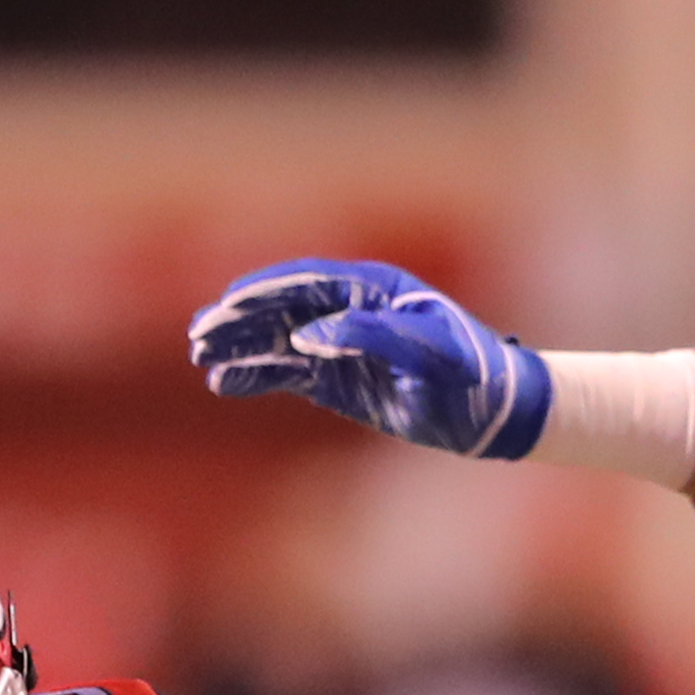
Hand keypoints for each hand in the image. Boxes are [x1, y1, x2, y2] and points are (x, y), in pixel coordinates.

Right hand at [188, 259, 550, 458]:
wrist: (496, 411)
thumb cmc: (473, 377)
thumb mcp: (433, 356)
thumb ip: (375, 338)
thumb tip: (311, 334)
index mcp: (374, 291)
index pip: (306, 283)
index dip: (265, 291)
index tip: (228, 304)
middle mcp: (352, 311)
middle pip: (281, 307)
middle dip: (238, 319)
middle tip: (198, 334)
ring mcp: (342, 344)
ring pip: (278, 340)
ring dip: (239, 346)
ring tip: (201, 357)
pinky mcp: (339, 378)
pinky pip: (288, 372)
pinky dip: (256, 375)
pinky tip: (225, 383)